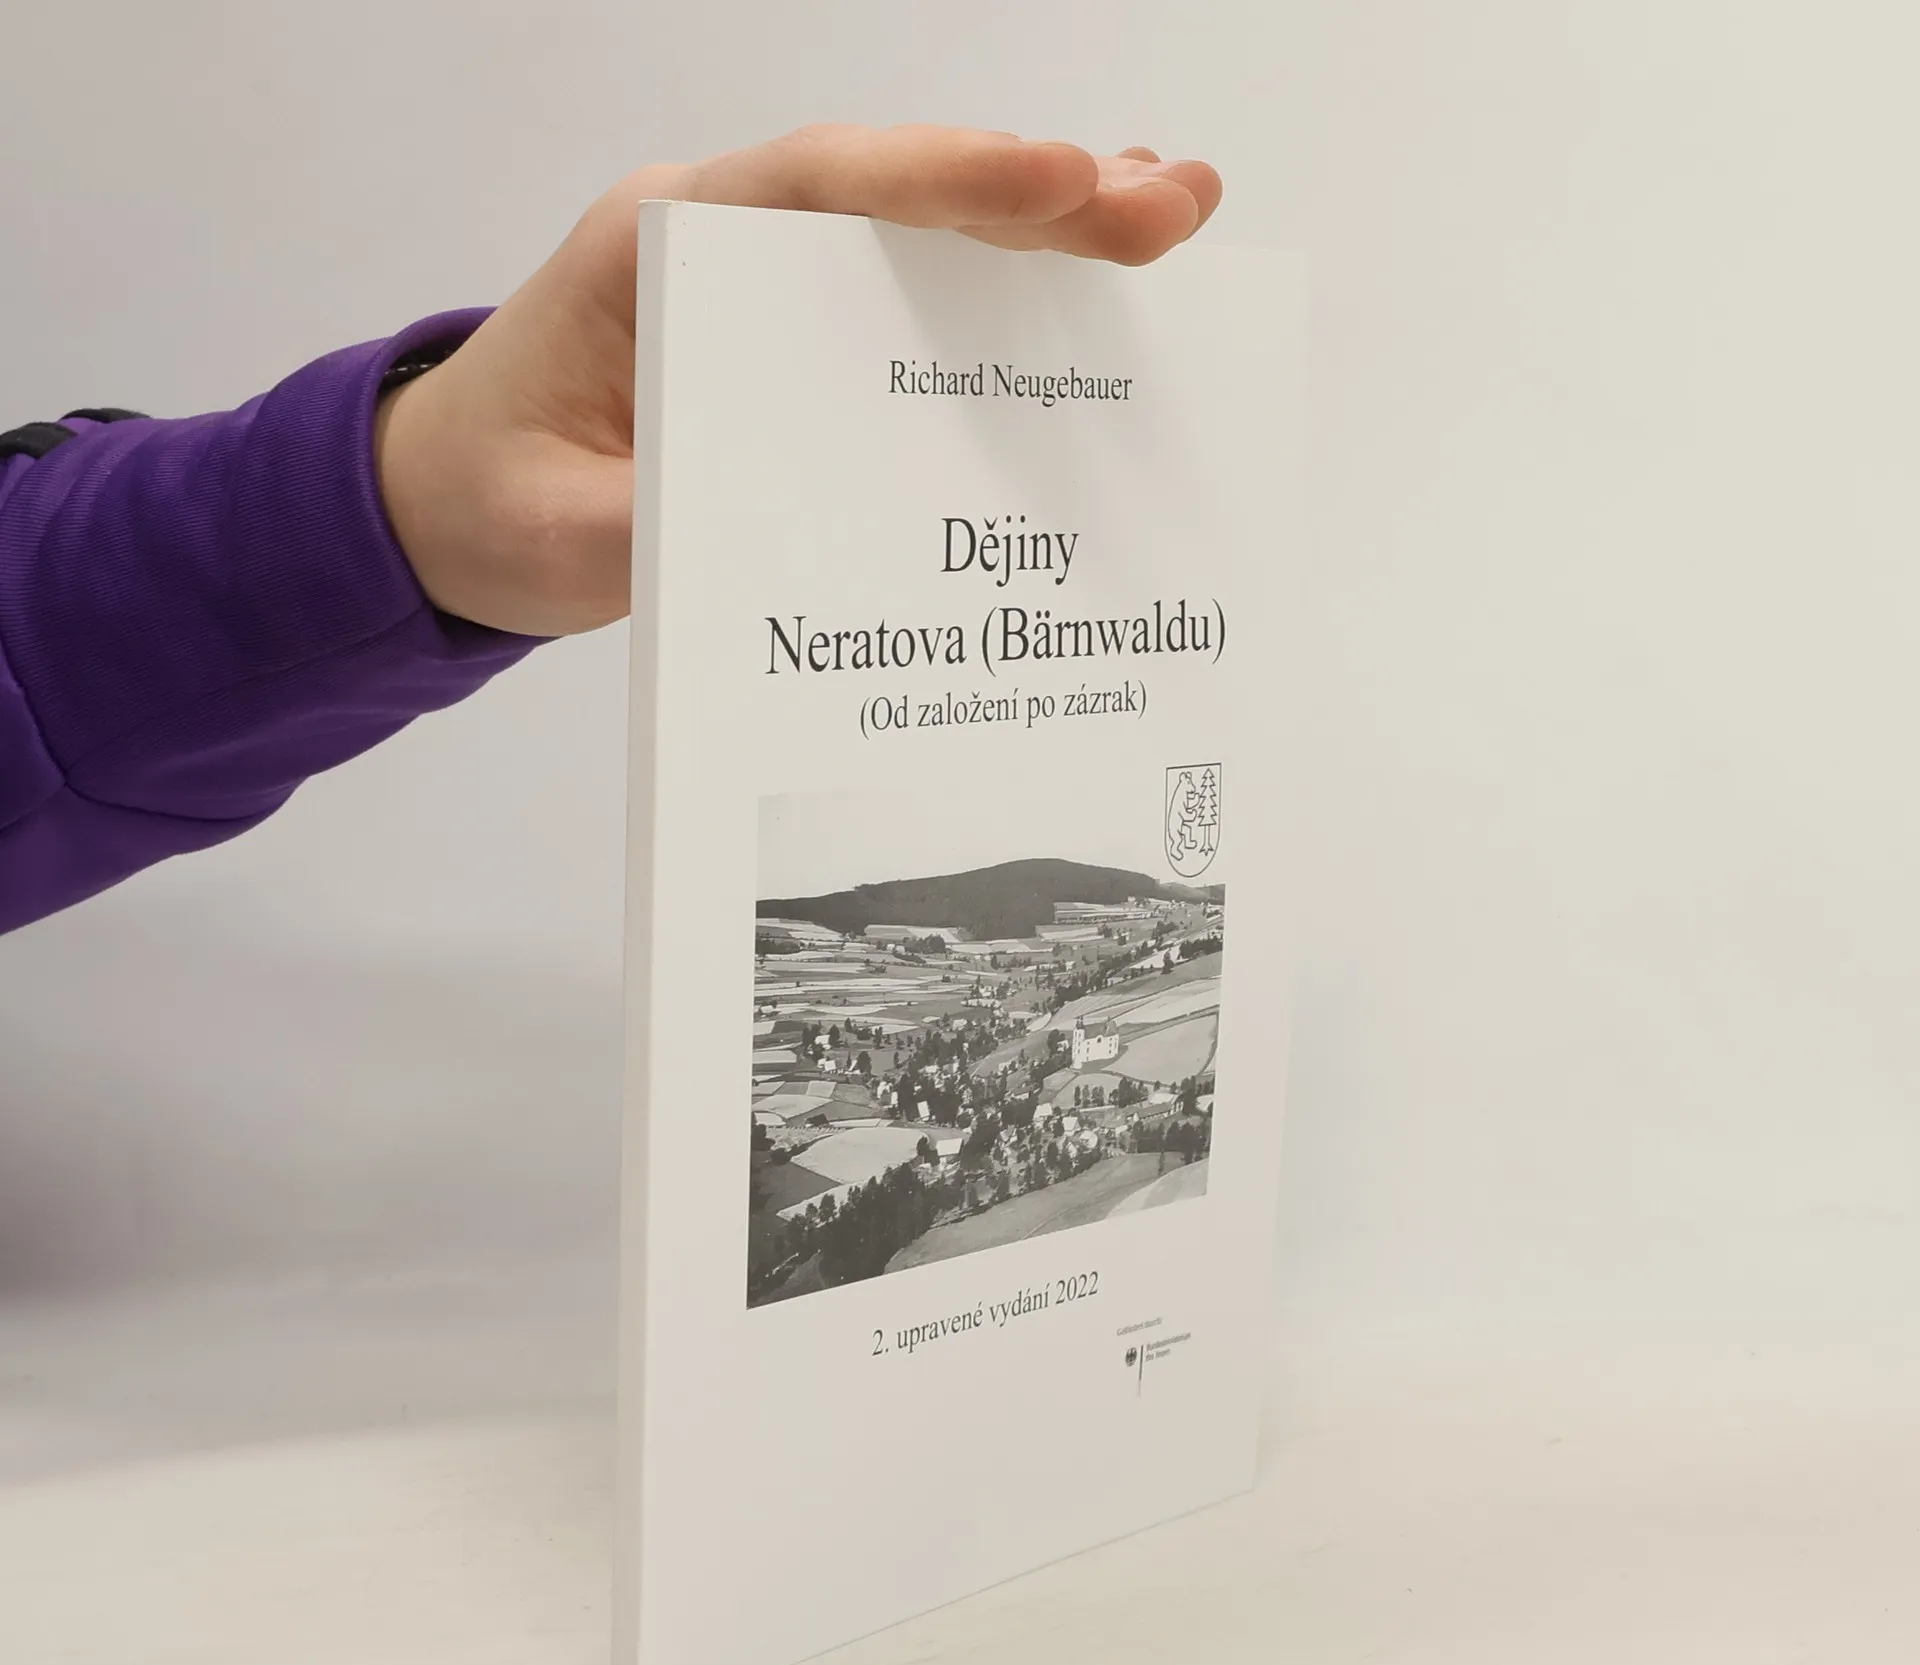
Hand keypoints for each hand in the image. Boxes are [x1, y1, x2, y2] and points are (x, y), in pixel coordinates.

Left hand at [374, 125, 1222, 636]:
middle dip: (1041, 197)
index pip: (815, 186)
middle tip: (1174, 204)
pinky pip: (911, 308)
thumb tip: (792, 546)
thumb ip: (655, 533)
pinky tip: (1086, 298)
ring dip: (1047, 237)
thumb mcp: (554, 535)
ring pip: (921, 243)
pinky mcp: (795, 349)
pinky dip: (1002, 298)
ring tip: (1170, 224)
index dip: (944, 181)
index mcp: (656, 250)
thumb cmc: (490, 501)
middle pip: (898, 198)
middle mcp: (727, 246)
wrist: (447, 511)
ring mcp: (768, 291)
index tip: (1061, 182)